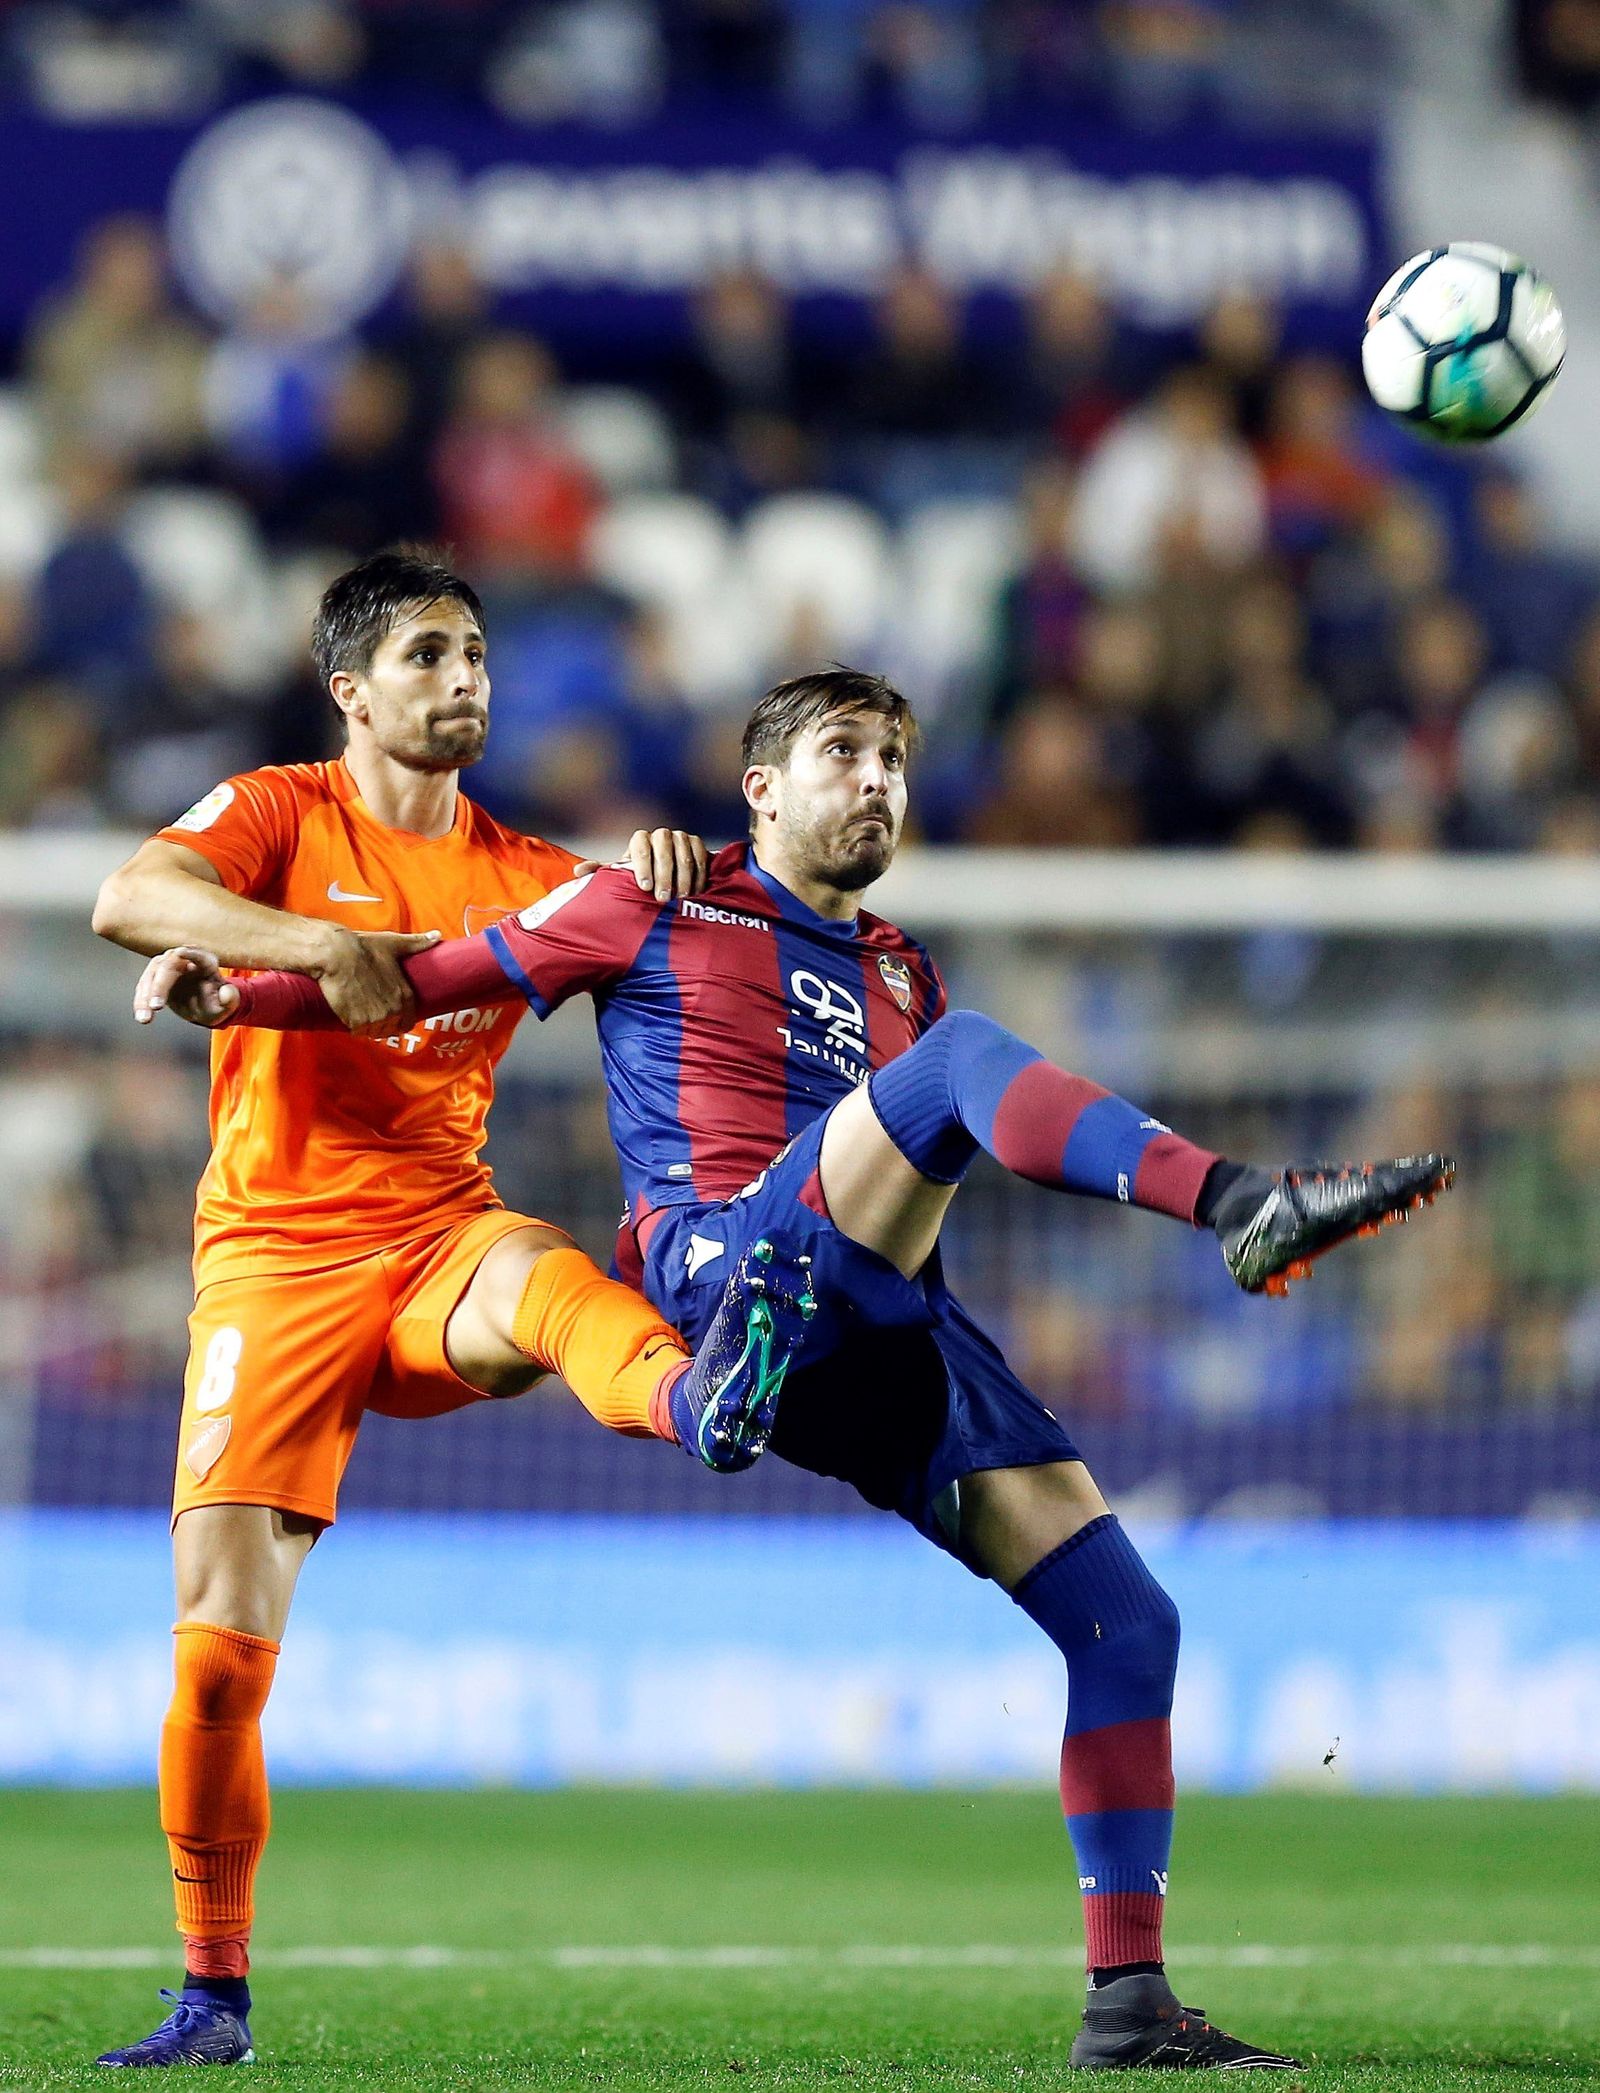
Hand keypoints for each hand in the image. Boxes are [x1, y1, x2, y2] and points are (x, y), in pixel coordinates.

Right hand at [133, 947, 239, 1028]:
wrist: (204, 1004)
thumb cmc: (217, 1002)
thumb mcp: (227, 1004)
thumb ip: (230, 999)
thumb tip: (227, 992)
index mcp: (206, 962)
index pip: (199, 956)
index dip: (191, 954)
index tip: (181, 953)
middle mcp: (184, 960)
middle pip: (168, 966)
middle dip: (160, 985)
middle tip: (156, 1006)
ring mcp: (167, 966)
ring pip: (151, 976)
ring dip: (145, 997)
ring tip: (145, 1018)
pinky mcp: (155, 977)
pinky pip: (144, 988)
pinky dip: (141, 1002)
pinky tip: (142, 1016)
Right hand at [311, 926, 440, 1031]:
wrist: (336, 954)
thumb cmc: (364, 948)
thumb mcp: (394, 944)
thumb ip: (417, 943)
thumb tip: (437, 936)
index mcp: (405, 996)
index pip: (408, 1022)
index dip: (399, 1020)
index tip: (390, 1016)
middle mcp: (393, 1010)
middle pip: (390, 1029)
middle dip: (382, 1024)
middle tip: (370, 1013)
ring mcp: (375, 1018)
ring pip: (374, 1032)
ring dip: (368, 1027)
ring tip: (360, 1013)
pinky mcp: (356, 1022)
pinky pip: (357, 1032)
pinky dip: (353, 1026)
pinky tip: (349, 1015)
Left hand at [623, 829, 708, 901]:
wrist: (665, 877)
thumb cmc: (644, 880)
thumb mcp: (627, 877)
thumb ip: (617, 875)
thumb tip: (595, 869)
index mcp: (641, 840)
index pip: (640, 847)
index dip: (643, 867)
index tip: (645, 887)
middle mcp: (661, 836)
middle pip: (663, 851)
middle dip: (663, 877)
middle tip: (663, 897)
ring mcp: (680, 838)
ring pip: (683, 856)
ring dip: (683, 879)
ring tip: (680, 898)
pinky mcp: (696, 844)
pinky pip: (700, 858)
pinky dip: (699, 877)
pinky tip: (695, 892)